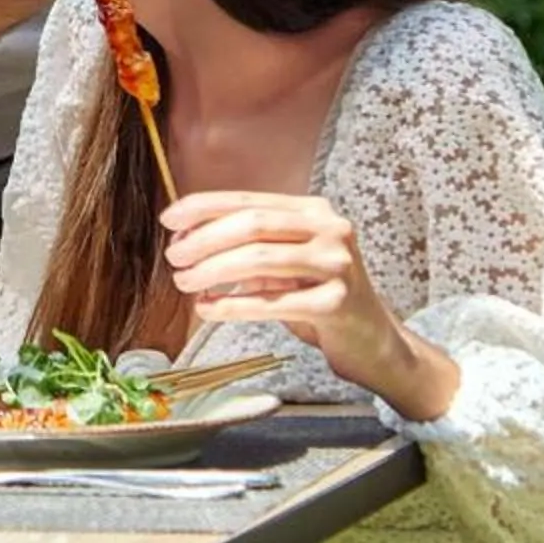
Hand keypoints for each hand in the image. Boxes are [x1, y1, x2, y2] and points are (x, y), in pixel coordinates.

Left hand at [161, 190, 459, 420]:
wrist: (375, 342)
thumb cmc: (319, 297)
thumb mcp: (286, 261)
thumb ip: (248, 245)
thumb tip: (186, 238)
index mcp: (314, 211)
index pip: (249, 200)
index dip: (203, 207)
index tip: (168, 219)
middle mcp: (330, 230)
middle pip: (252, 226)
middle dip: (204, 239)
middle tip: (174, 257)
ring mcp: (337, 265)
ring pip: (259, 261)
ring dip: (212, 271)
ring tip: (184, 284)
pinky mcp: (338, 304)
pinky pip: (273, 302)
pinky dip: (232, 305)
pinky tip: (207, 309)